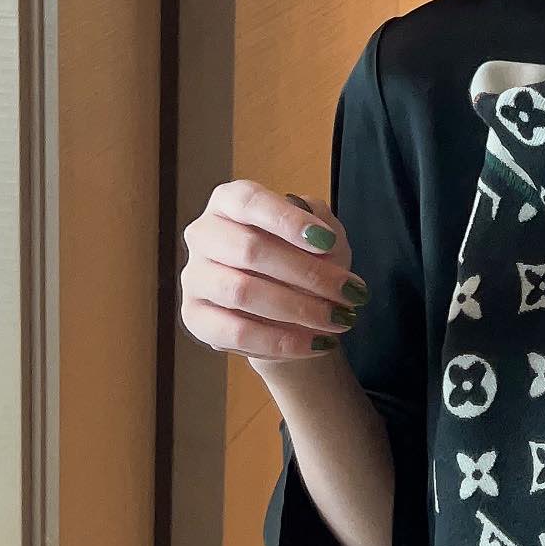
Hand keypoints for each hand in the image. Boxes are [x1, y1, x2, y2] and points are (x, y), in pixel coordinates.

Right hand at [179, 180, 368, 363]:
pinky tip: (315, 344)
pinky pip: (236, 332)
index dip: (287, 220)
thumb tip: (322, 238)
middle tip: (350, 292)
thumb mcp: (319, 233)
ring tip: (338, 320)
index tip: (327, 241)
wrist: (284, 310)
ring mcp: (194, 276)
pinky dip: (281, 341)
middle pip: (249, 249)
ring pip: (242, 292)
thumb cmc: (301, 259)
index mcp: (229, 202)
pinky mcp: (195, 316)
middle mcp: (204, 234)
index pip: (249, 201)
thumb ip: (321, 224)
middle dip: (307, 273)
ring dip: (298, 309)